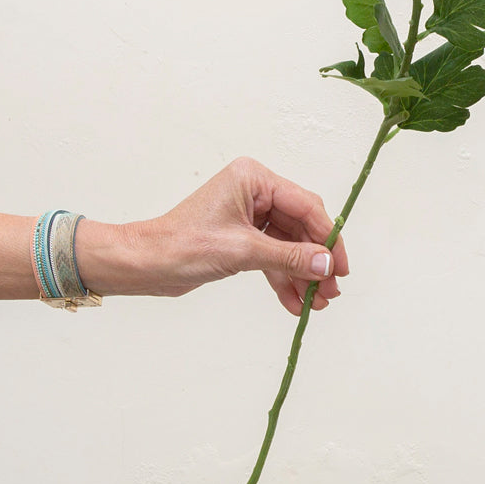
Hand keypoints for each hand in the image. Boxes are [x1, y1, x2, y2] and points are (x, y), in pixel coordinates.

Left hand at [80, 158, 348, 314]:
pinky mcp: (242, 238)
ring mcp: (248, 216)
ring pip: (289, 246)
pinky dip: (283, 279)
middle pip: (301, 227)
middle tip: (330, 290)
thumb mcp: (243, 251)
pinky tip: (294, 303)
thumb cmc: (181, 246)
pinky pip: (272, 257)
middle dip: (315, 261)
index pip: (305, 206)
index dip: (327, 237)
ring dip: (303, 274)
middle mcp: (254, 192)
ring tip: (316, 303)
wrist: (144, 264)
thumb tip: (327, 264)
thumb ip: (290, 257)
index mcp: (253, 179)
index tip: (340, 267)